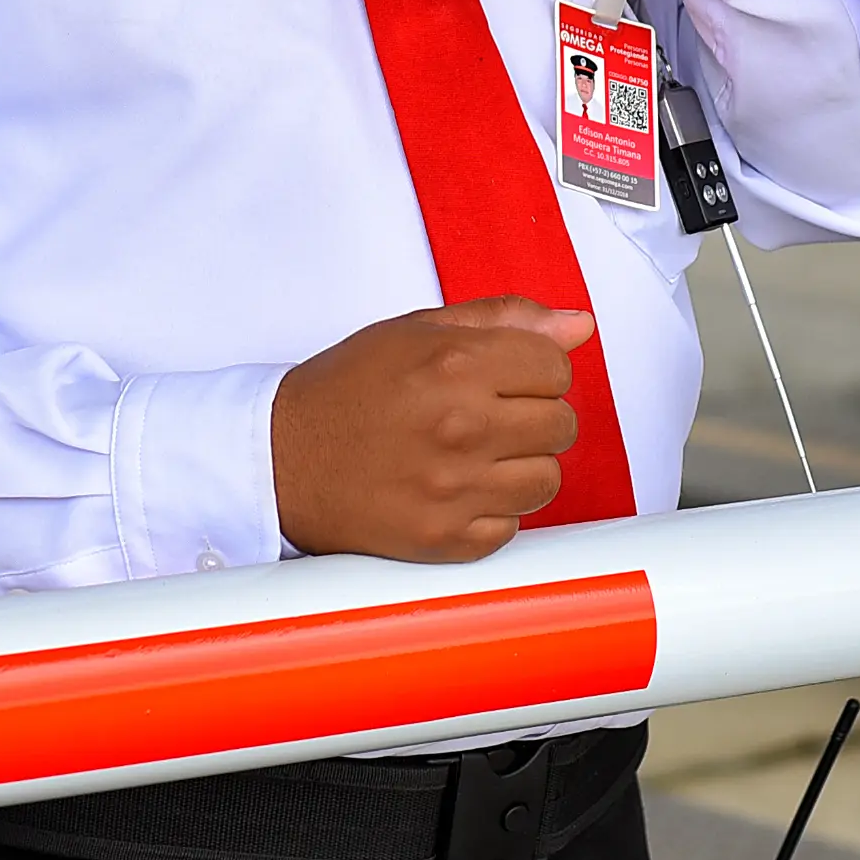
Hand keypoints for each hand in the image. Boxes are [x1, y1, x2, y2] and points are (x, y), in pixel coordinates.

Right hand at [272, 297, 594, 562]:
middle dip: (533, 415)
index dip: (535, 369)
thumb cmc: (346, 391)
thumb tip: (578, 325)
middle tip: (489, 414)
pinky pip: (513, 527)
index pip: (557, 367)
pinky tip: (460, 489)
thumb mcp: (416, 331)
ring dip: (522, 465)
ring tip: (478, 454)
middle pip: (561, 423)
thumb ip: (503, 320)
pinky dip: (494, 511)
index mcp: (455, 364)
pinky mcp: (445, 539)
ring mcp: (454, 488)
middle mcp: (461, 426)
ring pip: (548, 479)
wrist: (281, 459)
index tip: (506, 377)